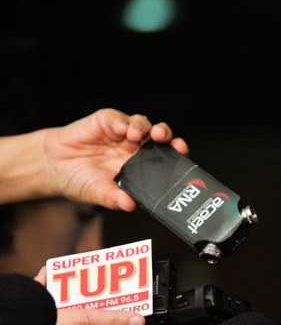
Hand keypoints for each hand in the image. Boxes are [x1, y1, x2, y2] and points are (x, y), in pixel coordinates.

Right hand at [41, 108, 188, 209]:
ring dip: (145, 128)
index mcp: (140, 165)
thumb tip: (130, 205)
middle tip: (168, 141)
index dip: (176, 156)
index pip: (165, 159)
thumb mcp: (98, 193)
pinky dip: (123, 122)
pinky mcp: (107, 121)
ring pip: (143, 125)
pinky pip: (119, 118)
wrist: (54, 165)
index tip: (182, 155)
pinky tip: (121, 129)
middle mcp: (136, 148)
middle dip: (168, 137)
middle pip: (160, 138)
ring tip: (136, 135)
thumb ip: (114, 198)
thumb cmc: (81, 180)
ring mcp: (122, 133)